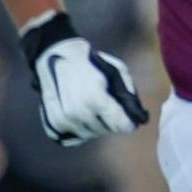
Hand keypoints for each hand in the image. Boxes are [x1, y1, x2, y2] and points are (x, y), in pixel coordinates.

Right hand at [21, 12, 148, 145]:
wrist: (57, 55)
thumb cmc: (91, 63)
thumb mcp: (117, 71)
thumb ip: (128, 94)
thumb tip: (138, 115)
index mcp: (96, 100)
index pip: (121, 126)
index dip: (128, 124)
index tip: (130, 120)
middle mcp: (79, 113)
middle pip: (106, 130)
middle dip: (111, 122)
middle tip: (108, 108)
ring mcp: (65, 119)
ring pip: (90, 134)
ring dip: (96, 125)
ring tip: (93, 108)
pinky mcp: (54, 122)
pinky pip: (74, 136)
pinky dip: (80, 128)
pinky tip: (82, 115)